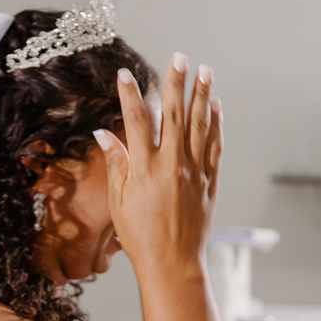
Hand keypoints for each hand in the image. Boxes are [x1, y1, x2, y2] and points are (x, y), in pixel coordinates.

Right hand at [96, 54, 221, 273]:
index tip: (125, 74)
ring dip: (202, 96)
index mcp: (145, 169)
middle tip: (179, 57)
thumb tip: (104, 133)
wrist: (172, 263)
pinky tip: (215, 107)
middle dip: (176, 83)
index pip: (135, 121)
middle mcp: (172, 165)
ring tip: (205, 71)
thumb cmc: (139, 236)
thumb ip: (116, 164)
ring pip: (199, 125)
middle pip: (174, 115)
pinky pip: (214, 147)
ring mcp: (194, 172)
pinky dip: (215, 125)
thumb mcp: (119, 201)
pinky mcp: (209, 182)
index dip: (129, 95)